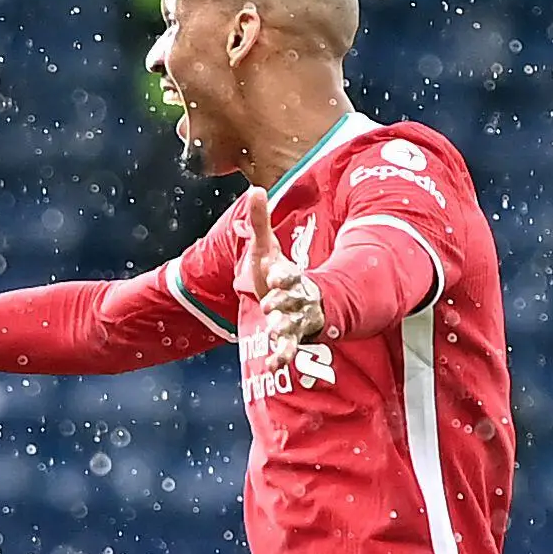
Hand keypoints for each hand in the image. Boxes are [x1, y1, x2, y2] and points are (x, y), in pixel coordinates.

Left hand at [245, 188, 324, 351]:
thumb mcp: (267, 250)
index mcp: (291, 276)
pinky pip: (289, 347)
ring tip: (275, 334)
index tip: (276, 274)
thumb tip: (255, 189)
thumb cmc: (278, 274)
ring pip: (294, 324)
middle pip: (294, 300)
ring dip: (284, 329)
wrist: (292, 300)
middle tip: (270, 305)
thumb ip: (260, 223)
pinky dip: (283, 356)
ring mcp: (296, 319)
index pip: (291, 274)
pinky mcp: (291, 337)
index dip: (285, 275)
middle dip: (284, 301)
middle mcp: (297, 298)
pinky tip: (274, 365)